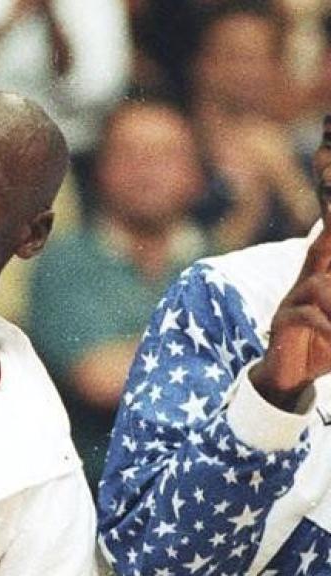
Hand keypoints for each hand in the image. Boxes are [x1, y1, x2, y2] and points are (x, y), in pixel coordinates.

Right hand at [250, 219, 330, 409]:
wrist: (290, 377)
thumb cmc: (325, 343)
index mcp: (324, 275)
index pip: (328, 239)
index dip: (329, 215)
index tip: (330, 180)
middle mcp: (307, 281)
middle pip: (320, 247)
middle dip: (330, 228)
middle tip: (329, 259)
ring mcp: (292, 300)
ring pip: (321, 287)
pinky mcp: (282, 323)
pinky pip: (307, 315)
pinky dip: (327, 326)